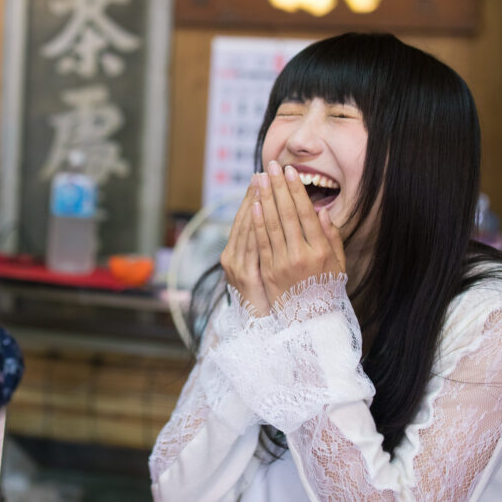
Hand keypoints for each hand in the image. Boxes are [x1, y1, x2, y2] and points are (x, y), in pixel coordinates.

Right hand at [220, 174, 271, 315]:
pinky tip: (258, 209)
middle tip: (262, 171)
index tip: (261, 178)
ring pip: (246, 228)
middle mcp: (232, 256)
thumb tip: (268, 221)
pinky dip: (254, 225)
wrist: (262, 329)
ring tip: (262, 183)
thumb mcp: (263, 271)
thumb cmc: (269, 301)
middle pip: (245, 219)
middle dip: (255, 194)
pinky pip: (251, 244)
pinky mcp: (244, 274)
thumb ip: (265, 246)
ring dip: (254, 204)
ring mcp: (236, 265)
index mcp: (237, 254)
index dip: (254, 198)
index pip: (247, 219)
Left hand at [253, 161, 345, 307]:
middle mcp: (301, 256)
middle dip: (278, 187)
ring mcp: (282, 264)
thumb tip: (321, 211)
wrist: (309, 322)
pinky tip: (254, 204)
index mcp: (321, 252)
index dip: (297, 190)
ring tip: (261, 178)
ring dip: (265, 197)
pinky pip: (260, 241)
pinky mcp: (266, 271)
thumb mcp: (338, 265)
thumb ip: (332, 237)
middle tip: (272, 165)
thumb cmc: (326, 289)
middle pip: (287, 214)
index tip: (291, 171)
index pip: (306, 214)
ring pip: (271, 224)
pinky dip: (256, 221)